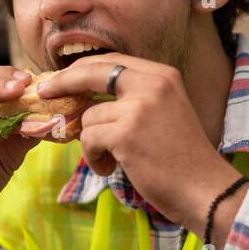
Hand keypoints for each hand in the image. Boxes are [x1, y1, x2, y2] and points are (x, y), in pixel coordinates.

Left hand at [35, 54, 245, 235]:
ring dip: (91, 143)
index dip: (81, 68)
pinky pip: (89, 139)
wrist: (204, 188)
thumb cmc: (180, 159)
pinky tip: (110, 168)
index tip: (59, 78)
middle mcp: (153, 84)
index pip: (111, 61)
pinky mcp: (127, 133)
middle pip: (92, 72)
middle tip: (44, 94)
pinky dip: (93, 158)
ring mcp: (139, 107)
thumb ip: (130, 100)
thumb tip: (84, 101)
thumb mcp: (162, 114)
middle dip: (63, 83)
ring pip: (88, 117)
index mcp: (162, 75)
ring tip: (109, 160)